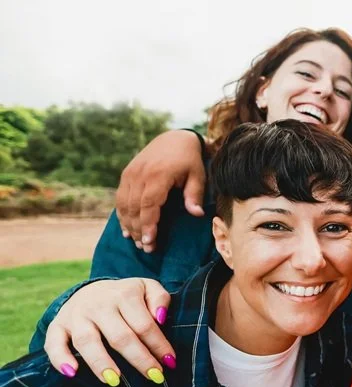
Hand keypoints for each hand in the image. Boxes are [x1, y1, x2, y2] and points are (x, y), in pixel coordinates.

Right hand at [44, 279, 177, 385]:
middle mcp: (99, 304)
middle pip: (120, 336)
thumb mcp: (147, 287)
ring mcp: (76, 315)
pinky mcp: (58, 325)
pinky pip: (54, 342)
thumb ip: (160, 298)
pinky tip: (72, 372)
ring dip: (101, 362)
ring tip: (115, 380)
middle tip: (154, 377)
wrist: (91, 288)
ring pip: (87, 340)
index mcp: (124, 294)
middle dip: (139, 359)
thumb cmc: (126, 296)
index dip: (159, 346)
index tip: (170, 363)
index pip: (145, 325)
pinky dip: (60, 357)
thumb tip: (160, 317)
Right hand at [117, 130, 206, 251]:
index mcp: (158, 174)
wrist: (174, 138)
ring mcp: (130, 173)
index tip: (150, 241)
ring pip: (124, 204)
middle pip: (134, 208)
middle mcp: (140, 174)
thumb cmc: (189, 159)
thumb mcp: (197, 175)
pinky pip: (120, 198)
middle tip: (146, 248)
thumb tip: (196, 214)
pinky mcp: (126, 174)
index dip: (147, 224)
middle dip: (138, 230)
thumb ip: (194, 194)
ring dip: (129, 225)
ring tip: (137, 242)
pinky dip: (122, 214)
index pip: (149, 204)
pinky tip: (127, 229)